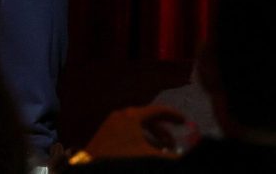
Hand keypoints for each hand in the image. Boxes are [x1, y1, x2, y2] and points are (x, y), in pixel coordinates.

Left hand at [82, 105, 196, 158]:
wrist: (91, 166)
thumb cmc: (121, 158)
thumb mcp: (148, 157)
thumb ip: (168, 157)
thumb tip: (183, 157)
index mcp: (132, 115)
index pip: (158, 110)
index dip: (173, 116)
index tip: (184, 121)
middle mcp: (122, 115)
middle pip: (148, 119)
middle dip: (163, 132)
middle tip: (173, 144)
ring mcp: (112, 123)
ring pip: (137, 127)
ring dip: (151, 139)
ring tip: (159, 151)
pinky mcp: (105, 134)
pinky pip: (127, 133)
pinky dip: (139, 141)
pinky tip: (143, 154)